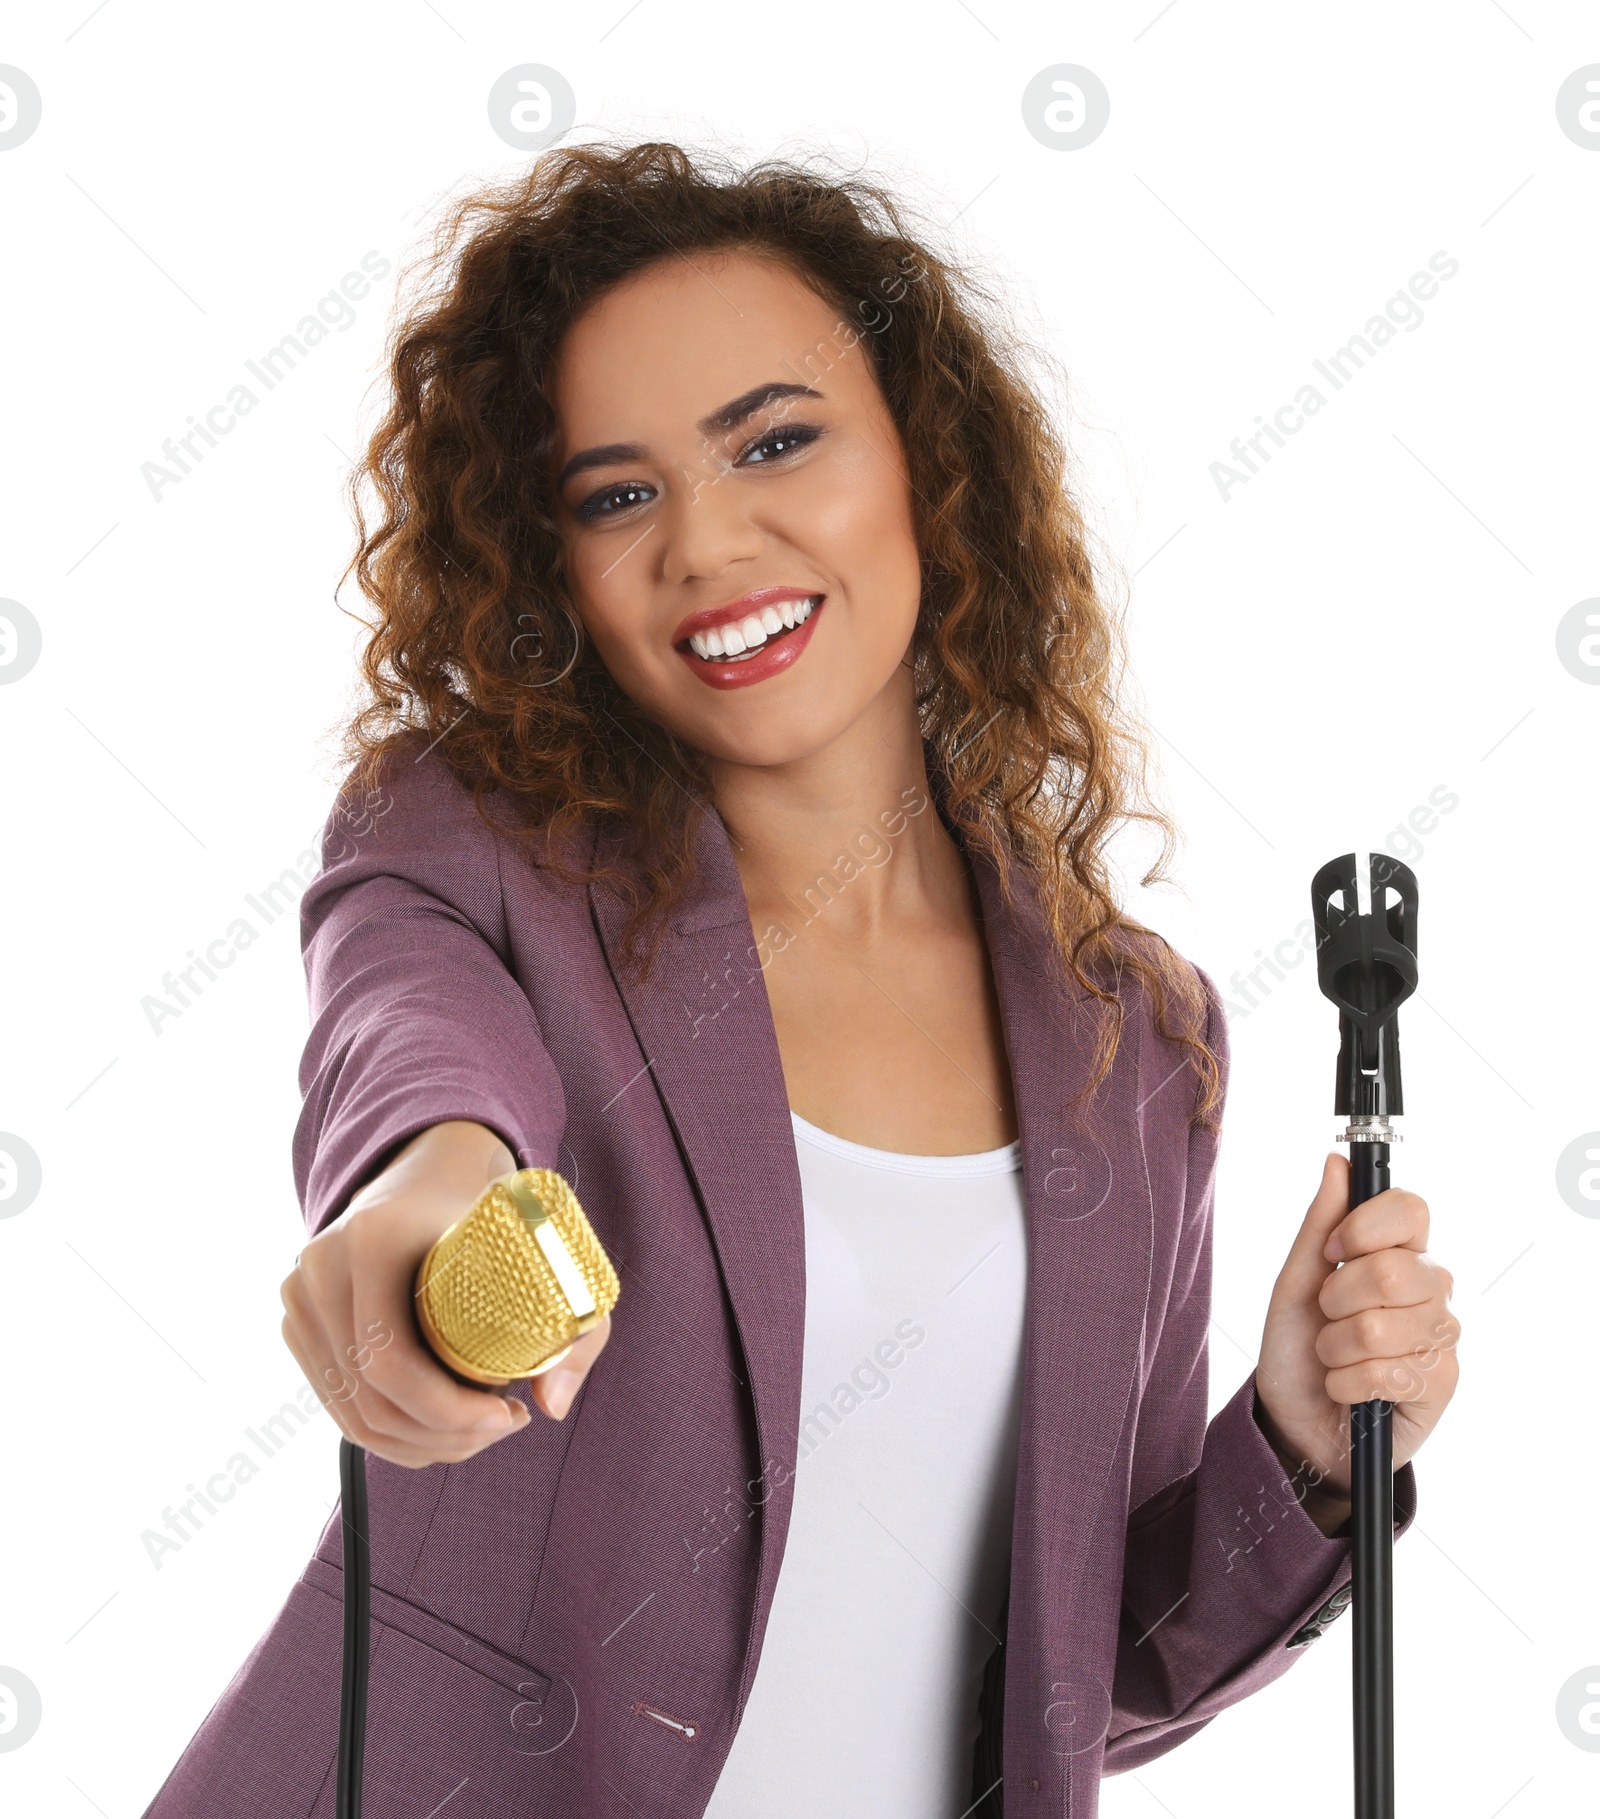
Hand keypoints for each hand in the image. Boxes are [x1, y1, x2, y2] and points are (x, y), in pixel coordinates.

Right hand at [280, 1120, 612, 1466]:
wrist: (433, 1166)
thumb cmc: (492, 1212)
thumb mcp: (547, 1252)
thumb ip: (574, 1329)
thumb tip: (552, 1407)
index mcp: (370, 1242)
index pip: (390, 1363)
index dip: (448, 1412)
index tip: (510, 1413)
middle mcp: (321, 1268)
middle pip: (368, 1400)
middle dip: (442, 1437)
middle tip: (502, 1428)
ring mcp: (300, 1296)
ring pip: (350, 1413)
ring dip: (417, 1444)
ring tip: (478, 1432)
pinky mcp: (298, 1320)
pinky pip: (337, 1402)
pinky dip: (387, 1431)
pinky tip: (439, 1427)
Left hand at [1253, 1152, 1458, 1531]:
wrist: (1296, 1420)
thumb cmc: (1297, 1346)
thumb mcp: (1295, 1282)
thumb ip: (1319, 1223)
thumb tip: (1337, 1161)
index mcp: (1399, 1252)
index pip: (1412, 1209)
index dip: (1367, 1226)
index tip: (1333, 1249)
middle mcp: (1432, 1288)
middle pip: (1394, 1270)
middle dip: (1336, 1298)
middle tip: (1327, 1317)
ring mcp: (1442, 1336)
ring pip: (1381, 1326)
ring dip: (1336, 1347)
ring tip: (1334, 1357)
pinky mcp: (1442, 1384)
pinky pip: (1386, 1371)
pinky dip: (1346, 1382)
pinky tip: (1348, 1389)